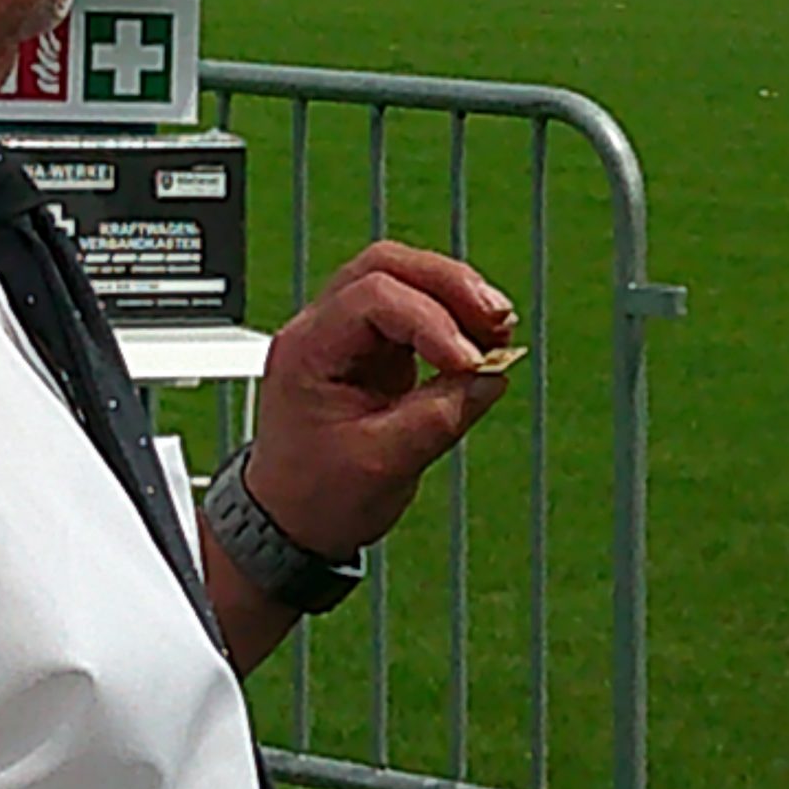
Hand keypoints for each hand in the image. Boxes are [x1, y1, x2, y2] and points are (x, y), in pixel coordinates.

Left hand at [239, 243, 520, 558]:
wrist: (290, 522)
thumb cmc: (316, 497)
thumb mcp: (384, 463)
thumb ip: (442, 414)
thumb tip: (492, 374)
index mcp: (307, 350)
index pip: (374, 298)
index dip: (432, 322)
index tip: (470, 363)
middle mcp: (320, 329)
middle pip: (387, 266)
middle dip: (449, 285)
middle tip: (497, 319)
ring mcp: (346, 335)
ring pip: (402, 277)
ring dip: (455, 295)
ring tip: (498, 327)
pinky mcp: (372, 348)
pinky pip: (416, 309)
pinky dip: (452, 317)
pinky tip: (482, 339)